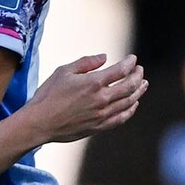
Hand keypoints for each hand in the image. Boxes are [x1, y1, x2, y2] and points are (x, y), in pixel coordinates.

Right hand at [25, 54, 146, 143]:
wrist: (41, 122)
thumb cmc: (49, 94)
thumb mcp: (64, 71)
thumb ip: (86, 63)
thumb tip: (104, 57)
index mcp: (93, 83)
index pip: (121, 70)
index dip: (129, 63)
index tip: (132, 59)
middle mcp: (102, 99)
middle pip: (129, 86)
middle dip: (137, 76)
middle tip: (140, 70)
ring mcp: (102, 115)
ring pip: (129, 102)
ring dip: (138, 91)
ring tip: (143, 84)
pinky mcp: (99, 127)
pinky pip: (121, 118)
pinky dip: (130, 110)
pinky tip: (133, 104)